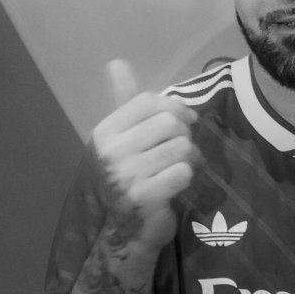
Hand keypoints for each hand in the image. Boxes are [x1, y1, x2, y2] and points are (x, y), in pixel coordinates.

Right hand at [91, 59, 199, 250]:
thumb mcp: (123, 139)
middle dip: (185, 136)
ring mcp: (125, 175)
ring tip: (182, 169)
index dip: (175, 107)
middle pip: (170, 122)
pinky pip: (183, 172)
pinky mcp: (144, 196)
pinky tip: (178, 186)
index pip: (148, 101)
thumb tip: (116, 63)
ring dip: (190, 158)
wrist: (125, 231)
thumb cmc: (129, 180)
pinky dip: (188, 178)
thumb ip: (125, 102)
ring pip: (181, 147)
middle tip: (184, 152)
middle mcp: (110, 151)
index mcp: (104, 132)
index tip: (186, 121)